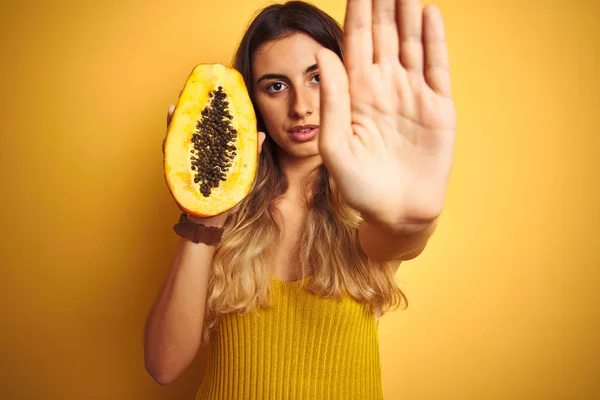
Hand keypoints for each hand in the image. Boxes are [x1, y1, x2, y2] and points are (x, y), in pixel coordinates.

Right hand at [162, 103, 265, 225]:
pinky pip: (172, 150)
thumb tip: (262, 135)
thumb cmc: (228, 200)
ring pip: (183, 134)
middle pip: (198, 126)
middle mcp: (200, 153)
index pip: (216, 127)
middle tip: (199, 89)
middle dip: (197, 108)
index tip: (220, 92)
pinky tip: (171, 123)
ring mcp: (188, 160)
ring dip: (181, 118)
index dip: (217, 110)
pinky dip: (170, 136)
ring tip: (182, 102)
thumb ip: (251, 155)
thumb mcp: (243, 176)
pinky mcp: (179, 169)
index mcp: (217, 152)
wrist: (211, 223)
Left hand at [316, 0, 455, 226]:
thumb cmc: (360, 187)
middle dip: (382, 3)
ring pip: (410, 43)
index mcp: (355, 95)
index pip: (355, 43)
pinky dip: (434, 39)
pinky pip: (436, 66)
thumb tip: (324, 53)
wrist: (397, 213)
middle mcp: (383, 88)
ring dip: (407, 12)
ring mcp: (411, 95)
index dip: (357, 12)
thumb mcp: (335, 147)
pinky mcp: (437, 107)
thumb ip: (332, 100)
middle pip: (383, 35)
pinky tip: (428, 13)